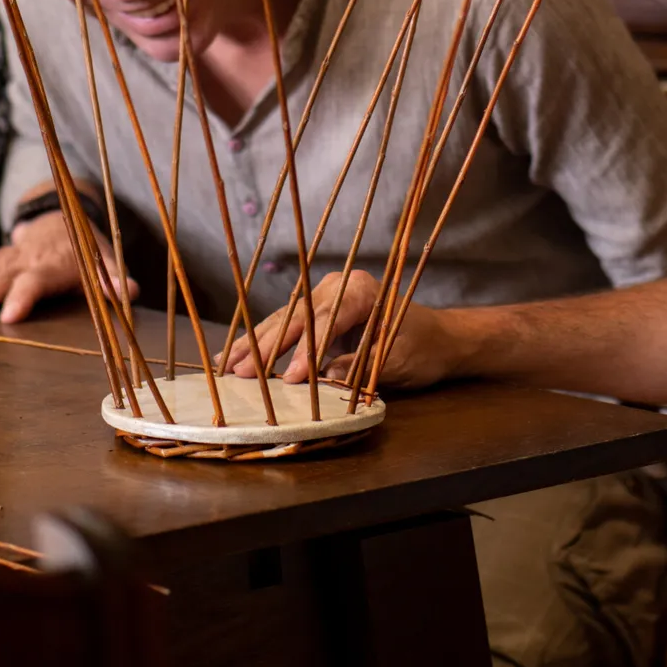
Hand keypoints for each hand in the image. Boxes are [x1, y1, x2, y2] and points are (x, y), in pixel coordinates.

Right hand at [0, 212, 135, 323]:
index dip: (24, 296)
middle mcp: (23, 261)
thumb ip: (116, 278)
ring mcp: (1, 260)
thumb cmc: (87, 250)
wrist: (61, 218)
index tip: (10, 316)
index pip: (36, 281)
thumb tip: (132, 292)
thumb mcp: (107, 260)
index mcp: (52, 265)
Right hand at [228, 269, 460, 388]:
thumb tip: (321, 379)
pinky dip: (261, 344)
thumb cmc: (423, 346)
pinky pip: (285, 328)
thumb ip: (358, 366)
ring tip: (227, 367)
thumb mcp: (396, 360)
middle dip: (267, 346)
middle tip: (241, 371)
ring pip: (283, 321)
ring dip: (255, 345)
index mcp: (361, 290)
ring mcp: (323, 299)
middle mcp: (336, 287)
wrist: (439, 339)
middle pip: (296, 317)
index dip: (307, 350)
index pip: (327, 320)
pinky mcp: (316, 316)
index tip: (292, 378)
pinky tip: (235, 358)